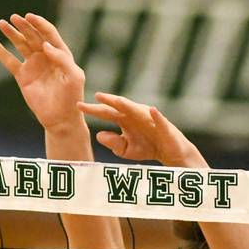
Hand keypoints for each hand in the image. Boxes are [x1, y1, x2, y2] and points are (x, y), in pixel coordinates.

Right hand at [0, 13, 85, 131]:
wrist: (61, 118)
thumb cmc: (72, 98)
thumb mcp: (74, 77)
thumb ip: (62, 59)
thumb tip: (45, 45)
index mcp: (60, 54)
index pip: (49, 33)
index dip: (39, 24)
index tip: (30, 17)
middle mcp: (46, 56)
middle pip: (33, 36)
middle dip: (24, 25)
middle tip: (14, 17)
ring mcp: (33, 65)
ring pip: (20, 44)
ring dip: (11, 33)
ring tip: (1, 23)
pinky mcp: (22, 76)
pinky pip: (8, 60)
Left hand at [77, 93, 207, 167]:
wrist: (169, 153)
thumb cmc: (147, 147)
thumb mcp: (125, 150)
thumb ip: (112, 143)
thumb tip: (99, 135)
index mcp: (125, 120)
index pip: (106, 113)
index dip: (93, 110)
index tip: (78, 106)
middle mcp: (136, 115)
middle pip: (119, 107)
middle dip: (109, 101)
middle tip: (96, 96)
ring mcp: (150, 119)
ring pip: (138, 110)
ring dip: (128, 105)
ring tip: (117, 100)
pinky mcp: (165, 127)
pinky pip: (160, 121)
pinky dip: (156, 116)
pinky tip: (152, 110)